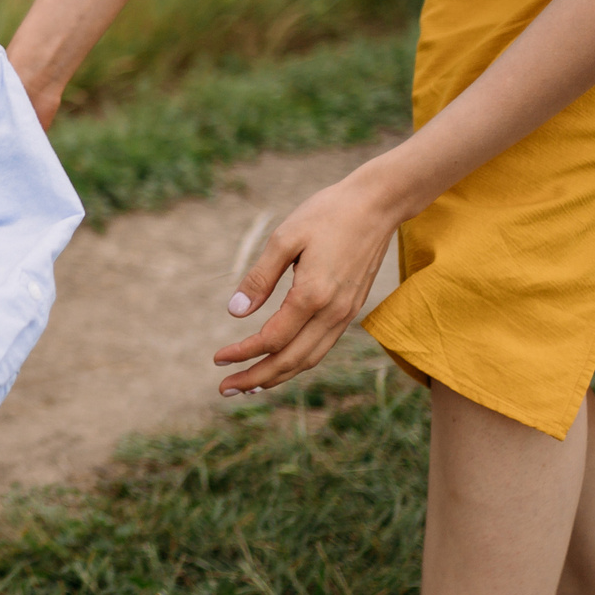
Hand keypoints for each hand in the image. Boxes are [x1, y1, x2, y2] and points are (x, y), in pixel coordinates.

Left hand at [212, 170, 401, 395]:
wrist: (378, 205)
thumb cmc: (327, 214)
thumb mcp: (284, 238)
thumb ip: (259, 278)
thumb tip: (234, 313)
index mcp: (313, 295)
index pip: (272, 340)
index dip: (242, 353)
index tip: (217, 359)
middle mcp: (333, 312)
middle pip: (291, 360)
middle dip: (256, 378)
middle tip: (224, 389)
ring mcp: (346, 313)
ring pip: (309, 359)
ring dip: (278, 376)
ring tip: (248, 385)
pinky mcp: (351, 309)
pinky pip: (322, 346)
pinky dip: (298, 361)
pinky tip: (280, 363)